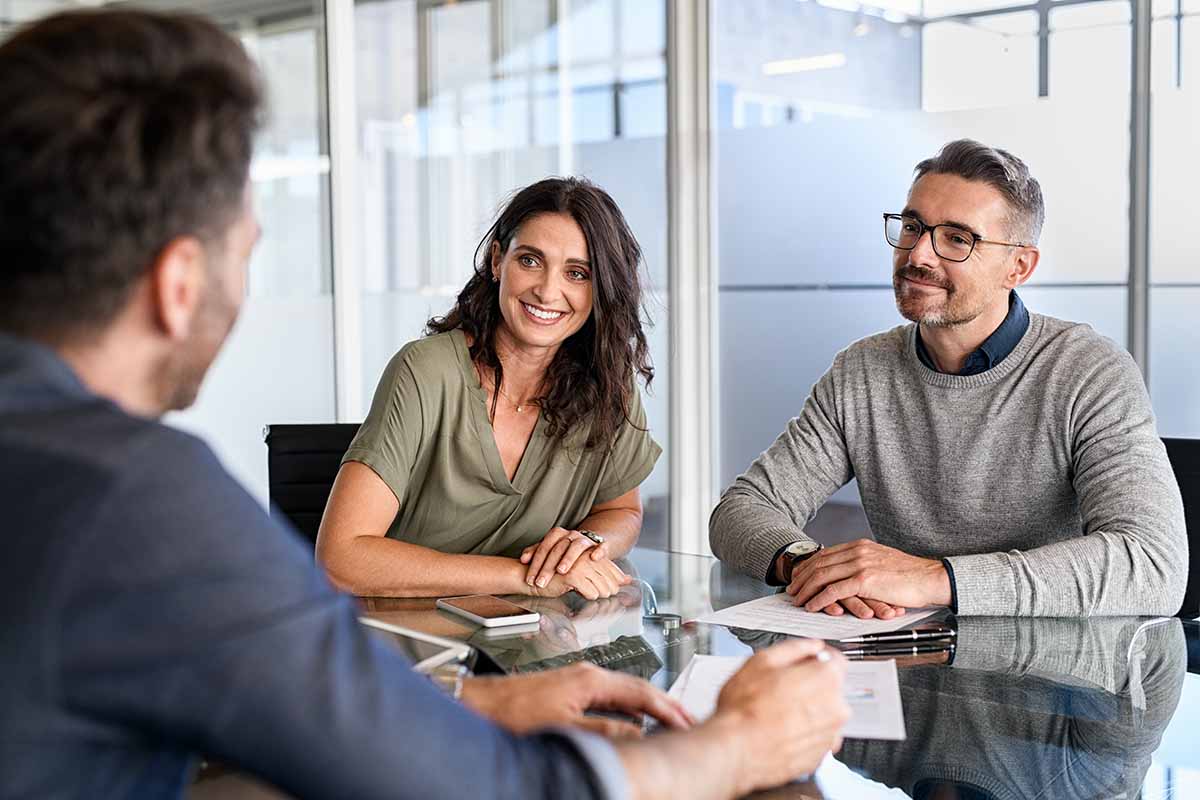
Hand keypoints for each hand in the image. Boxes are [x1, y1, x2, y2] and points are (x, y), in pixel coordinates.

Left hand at [460, 662, 693, 738]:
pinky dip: (629, 708)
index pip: (641, 692)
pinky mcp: (570, 688)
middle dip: (665, 704)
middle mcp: (588, 674)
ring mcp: (579, 679)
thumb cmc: (514, 712)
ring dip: (648, 707)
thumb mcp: (564, 726)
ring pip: (625, 692)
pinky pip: (611, 696)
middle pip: (637, 688)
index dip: (667, 708)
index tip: (686, 721)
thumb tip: (636, 733)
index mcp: (591, 680)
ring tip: (669, 721)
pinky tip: (633, 721)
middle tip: (688, 720)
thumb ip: (604, 730)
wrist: (481, 702)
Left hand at [521, 527, 607, 587]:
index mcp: (557, 534)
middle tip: (541, 582)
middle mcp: (571, 535)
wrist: (589, 544)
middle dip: (548, 567)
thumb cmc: (566, 550)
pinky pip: (602, 546)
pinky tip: (594, 558)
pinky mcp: (600, 545)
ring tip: (561, 571)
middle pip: (558, 548)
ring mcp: (586, 540)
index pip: (544, 547)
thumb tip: (523, 559)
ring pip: (577, 546)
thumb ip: (535, 552)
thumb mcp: (550, 550)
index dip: (536, 564)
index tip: (530, 580)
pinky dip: (599, 551)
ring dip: (569, 558)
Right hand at [527, 553, 631, 600]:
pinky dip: (589, 596)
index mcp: (588, 553)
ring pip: (602, 586)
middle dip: (610, 589)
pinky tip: (582, 594)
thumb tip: (628, 580)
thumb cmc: (555, 576)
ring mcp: (579, 564)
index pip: (611, 567)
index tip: (620, 588)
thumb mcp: (582, 573)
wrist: (530, 576)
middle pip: (609, 578)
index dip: (617, 579)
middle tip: (607, 596)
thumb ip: (604, 574)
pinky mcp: (572, 575)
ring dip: (600, 594)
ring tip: (593, 596)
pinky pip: (591, 592)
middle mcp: (585, 556)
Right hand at [710, 639, 849, 793]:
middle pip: (830, 689)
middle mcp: (836, 708)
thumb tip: (809, 646)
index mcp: (826, 679)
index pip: (836, 660)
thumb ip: (794, 648)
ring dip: (807, 711)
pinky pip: (815, 738)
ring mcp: (829, 736)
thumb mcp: (762, 661)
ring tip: (777, 713)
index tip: (806, 661)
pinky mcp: (820, 757)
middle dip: (810, 686)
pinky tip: (779, 730)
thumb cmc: (745, 709)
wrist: (736, 751)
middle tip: (781, 689)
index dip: (817, 658)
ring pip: (823, 715)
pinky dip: (803, 734)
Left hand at [786, 539, 950, 615]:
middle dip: (801, 578)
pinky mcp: (864, 580)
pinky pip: (834, 590)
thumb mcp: (882, 562)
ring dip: (806, 589)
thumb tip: (848, 574)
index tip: (798, 576)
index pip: (825, 554)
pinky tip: (812, 606)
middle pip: (819, 563)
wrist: (931, 578)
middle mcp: (857, 551)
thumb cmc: (910, 575)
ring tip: (797, 600)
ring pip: (822, 576)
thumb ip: (863, 564)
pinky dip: (819, 599)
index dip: (808, 566)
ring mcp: (860, 564)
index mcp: (860, 546)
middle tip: (791, 590)